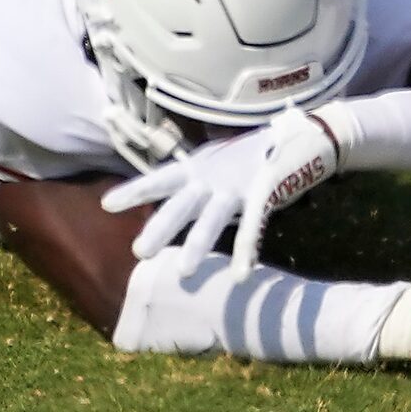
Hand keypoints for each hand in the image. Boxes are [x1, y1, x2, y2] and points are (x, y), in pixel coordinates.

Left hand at [100, 110, 341, 278]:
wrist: (303, 136)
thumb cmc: (256, 153)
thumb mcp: (219, 164)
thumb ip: (198, 181)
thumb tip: (174, 200)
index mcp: (199, 168)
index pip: (160, 179)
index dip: (135, 190)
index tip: (107, 205)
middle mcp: (213, 176)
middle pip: (181, 204)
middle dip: (161, 227)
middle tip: (139, 252)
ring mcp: (238, 185)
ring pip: (213, 218)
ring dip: (199, 245)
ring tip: (183, 272)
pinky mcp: (264, 191)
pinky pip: (253, 225)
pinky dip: (246, 250)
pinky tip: (241, 276)